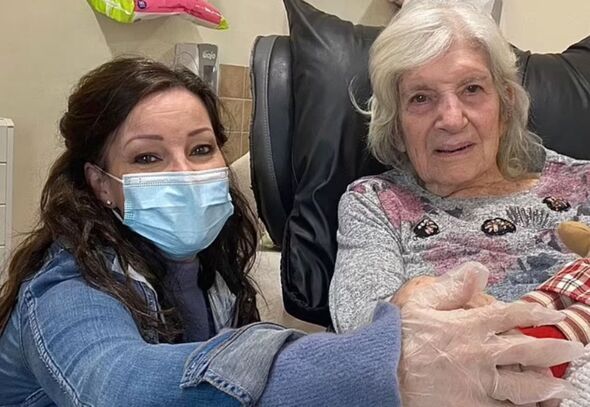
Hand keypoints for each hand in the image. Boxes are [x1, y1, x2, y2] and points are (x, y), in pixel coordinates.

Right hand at [398, 262, 583, 405]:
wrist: (382, 372)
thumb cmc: (398, 338)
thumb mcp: (420, 303)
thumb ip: (452, 287)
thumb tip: (479, 269)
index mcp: (469, 325)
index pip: (511, 316)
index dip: (536, 314)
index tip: (554, 315)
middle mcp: (480, 353)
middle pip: (526, 351)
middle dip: (553, 350)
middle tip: (573, 350)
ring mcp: (478, 383)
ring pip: (522, 386)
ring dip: (544, 386)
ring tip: (558, 386)